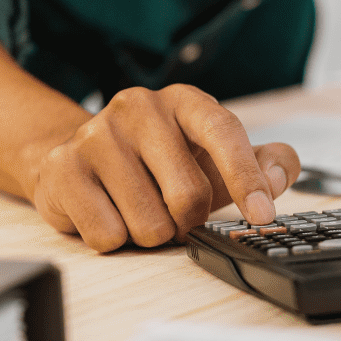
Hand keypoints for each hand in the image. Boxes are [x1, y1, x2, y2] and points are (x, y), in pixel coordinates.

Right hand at [27, 84, 299, 251]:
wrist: (82, 160)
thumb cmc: (163, 163)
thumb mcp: (219, 159)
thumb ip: (266, 164)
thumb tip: (277, 177)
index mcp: (185, 101)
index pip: (225, 133)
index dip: (247, 178)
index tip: (263, 216)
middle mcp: (140, 107)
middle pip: (188, 195)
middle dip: (190, 221)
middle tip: (179, 214)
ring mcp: (96, 135)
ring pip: (149, 224)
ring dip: (152, 234)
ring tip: (139, 209)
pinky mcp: (62, 169)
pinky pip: (107, 235)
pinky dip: (116, 239)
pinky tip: (108, 212)